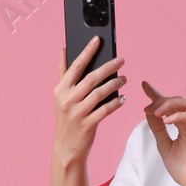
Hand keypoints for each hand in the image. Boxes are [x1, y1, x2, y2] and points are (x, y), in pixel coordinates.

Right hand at [52, 35, 125, 166]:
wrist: (66, 146)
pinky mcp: (87, 125)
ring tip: (124, 78)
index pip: (76, 66)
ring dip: (114, 84)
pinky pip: (106, 110)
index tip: (98, 39)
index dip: (87, 51)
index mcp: (61, 89)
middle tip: (121, 60)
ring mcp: (77, 113)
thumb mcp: (61, 95)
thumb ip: (63, 73)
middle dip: (108, 67)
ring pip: (100, 93)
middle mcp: (67, 100)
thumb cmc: (67, 118)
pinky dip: (116, 103)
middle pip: (91, 78)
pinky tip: (123, 98)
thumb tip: (64, 49)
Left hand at [140, 80, 185, 185]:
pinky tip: (166, 121)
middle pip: (178, 101)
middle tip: (147, 107)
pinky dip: (178, 116)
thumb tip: (148, 112)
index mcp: (183, 125)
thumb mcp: (164, 145)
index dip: (157, 94)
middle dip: (160, 101)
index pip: (170, 105)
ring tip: (155, 112)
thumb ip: (157, 129)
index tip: (144, 85)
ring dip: (169, 105)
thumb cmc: (183, 168)